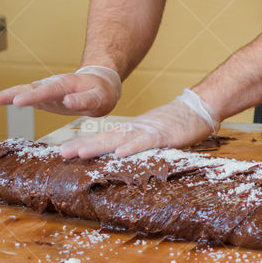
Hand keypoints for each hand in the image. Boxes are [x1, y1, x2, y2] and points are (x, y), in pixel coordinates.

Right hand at [0, 66, 121, 116]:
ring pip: (23, 92)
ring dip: (6, 96)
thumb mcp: (99, 98)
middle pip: (29, 89)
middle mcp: (52, 86)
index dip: (33, 96)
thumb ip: (85, 100)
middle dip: (12, 95)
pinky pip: (22, 97)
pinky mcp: (41, 99)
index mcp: (66, 85)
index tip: (19, 102)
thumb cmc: (101, 92)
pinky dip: (8, 99)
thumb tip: (68, 102)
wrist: (99, 85)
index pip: (48, 90)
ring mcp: (45, 92)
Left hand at [59, 89, 218, 158]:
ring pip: (120, 139)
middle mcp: (136, 129)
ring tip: (80, 152)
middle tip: (61, 153)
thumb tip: (122, 155)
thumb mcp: (154, 135)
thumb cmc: (179, 123)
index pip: (104, 138)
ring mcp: (149, 131)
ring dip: (100, 146)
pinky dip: (133, 147)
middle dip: (83, 146)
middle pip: (105, 138)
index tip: (65, 151)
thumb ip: (139, 144)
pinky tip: (120, 153)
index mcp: (132, 130)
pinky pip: (146, 142)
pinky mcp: (164, 135)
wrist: (199, 107)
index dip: (85, 144)